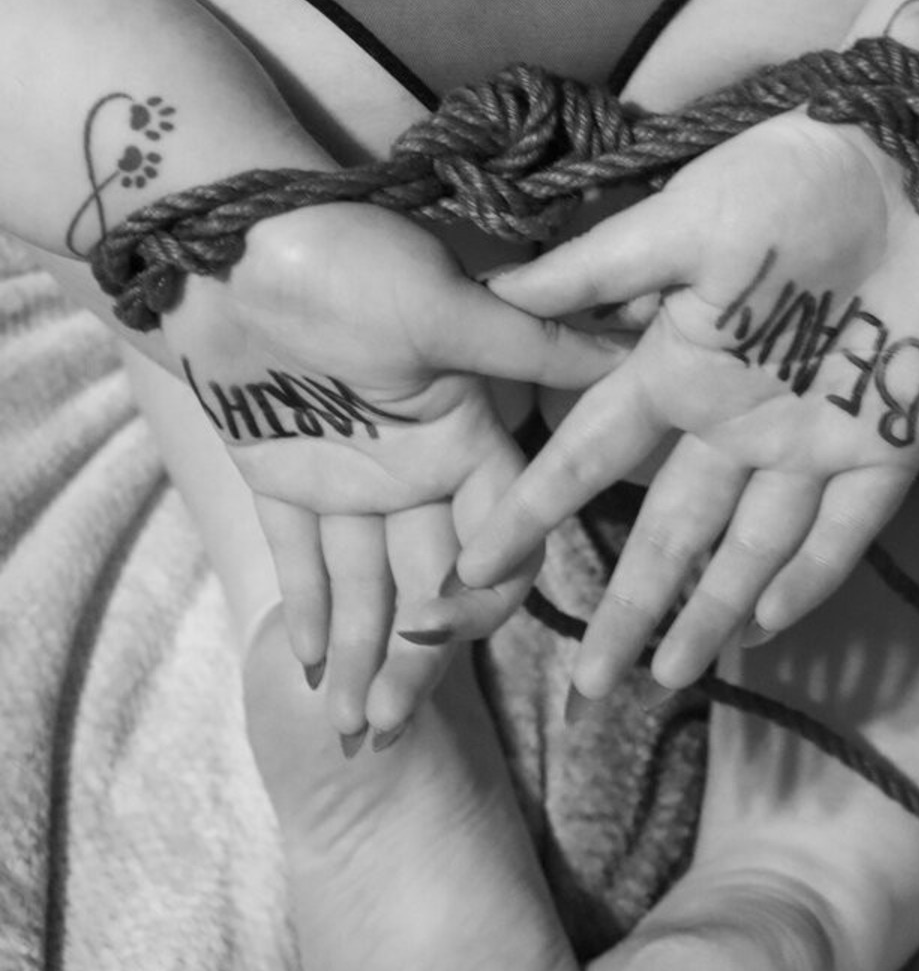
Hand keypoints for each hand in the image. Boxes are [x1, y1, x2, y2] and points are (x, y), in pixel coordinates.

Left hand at [161, 201, 621, 736]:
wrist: (223, 237)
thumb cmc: (344, 262)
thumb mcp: (446, 308)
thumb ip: (534, 350)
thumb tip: (643, 349)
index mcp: (467, 434)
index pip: (502, 536)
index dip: (482, 592)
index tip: (438, 631)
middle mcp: (419, 468)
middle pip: (431, 581)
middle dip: (413, 659)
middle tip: (387, 732)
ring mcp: (351, 475)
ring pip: (364, 584)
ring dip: (355, 655)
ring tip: (347, 730)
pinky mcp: (283, 474)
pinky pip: (298, 555)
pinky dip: (302, 607)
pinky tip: (303, 668)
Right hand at [415, 112, 918, 702]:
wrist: (912, 166)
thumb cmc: (787, 182)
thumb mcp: (680, 223)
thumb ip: (593, 272)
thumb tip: (493, 293)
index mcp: (674, 370)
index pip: (588, 459)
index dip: (533, 515)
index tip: (480, 571)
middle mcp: (730, 422)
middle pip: (667, 533)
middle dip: (626, 606)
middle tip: (589, 686)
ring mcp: (805, 441)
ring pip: (748, 547)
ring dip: (708, 613)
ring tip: (665, 679)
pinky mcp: (884, 445)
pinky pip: (844, 528)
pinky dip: (809, 575)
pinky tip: (767, 624)